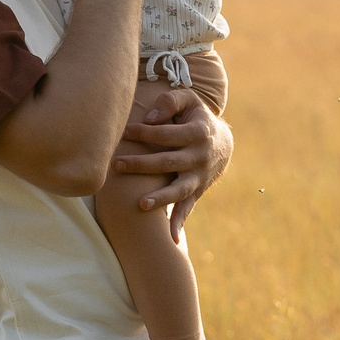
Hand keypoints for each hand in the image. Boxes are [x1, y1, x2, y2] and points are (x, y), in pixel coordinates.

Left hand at [112, 94, 233, 238]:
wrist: (222, 143)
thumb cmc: (195, 117)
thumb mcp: (189, 101)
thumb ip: (170, 102)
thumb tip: (150, 118)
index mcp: (198, 133)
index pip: (166, 134)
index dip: (144, 133)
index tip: (123, 132)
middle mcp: (200, 157)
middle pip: (168, 162)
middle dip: (141, 164)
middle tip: (116, 164)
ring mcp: (199, 176)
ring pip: (179, 189)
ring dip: (160, 198)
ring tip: (140, 204)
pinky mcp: (197, 191)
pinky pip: (188, 208)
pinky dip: (179, 222)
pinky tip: (170, 238)